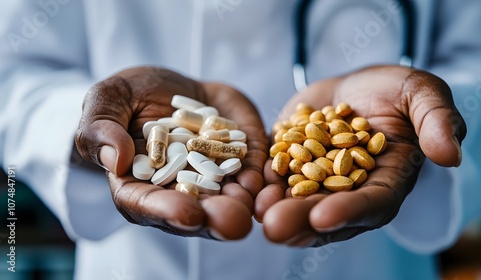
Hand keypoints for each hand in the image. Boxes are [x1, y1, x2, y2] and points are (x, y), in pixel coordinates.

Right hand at [75, 66, 266, 239]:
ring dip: (242, 204)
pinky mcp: (239, 162)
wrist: (173, 86)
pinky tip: (269, 181)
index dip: (166, 211)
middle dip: (214, 218)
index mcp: (139, 183)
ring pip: (228, 197)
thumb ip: (100, 129)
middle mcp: (178, 189)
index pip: (147, 205)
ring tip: (254, 205)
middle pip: (194, 211)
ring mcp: (213, 178)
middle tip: (232, 223)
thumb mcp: (107, 100)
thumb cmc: (130, 95)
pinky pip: (252, 172)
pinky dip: (261, 178)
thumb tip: (115, 161)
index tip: (187, 214)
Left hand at [255, 65, 465, 245]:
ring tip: (257, 214)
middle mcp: (352, 189)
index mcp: (388, 179)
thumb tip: (449, 155)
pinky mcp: (293, 165)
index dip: (349, 211)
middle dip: (302, 221)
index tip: (323, 216)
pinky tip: (248, 190)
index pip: (372, 203)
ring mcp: (320, 180)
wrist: (357, 86)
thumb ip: (437, 120)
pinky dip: (264, 185)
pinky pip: (279, 179)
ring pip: (300, 202)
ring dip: (278, 211)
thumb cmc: (396, 90)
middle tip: (276, 228)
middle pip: (329, 211)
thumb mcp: (422, 94)